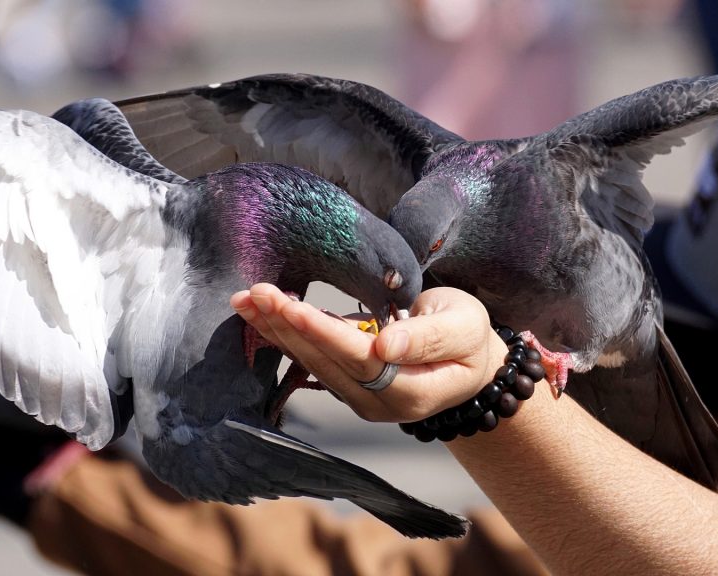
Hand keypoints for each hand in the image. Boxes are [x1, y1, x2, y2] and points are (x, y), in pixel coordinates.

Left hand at [230, 284, 506, 421]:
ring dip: (275, 331)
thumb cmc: (470, 338)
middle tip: (255, 293)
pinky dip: (283, 335)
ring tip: (246, 300)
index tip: (292, 307)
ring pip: (310, 363)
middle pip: (325, 363)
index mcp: (411, 392)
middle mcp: (378, 403)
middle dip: (287, 326)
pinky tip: (259, 314)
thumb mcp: (465, 329)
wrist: (469, 363)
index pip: (358, 360)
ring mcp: (359, 398)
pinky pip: (310, 360)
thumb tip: (385, 345)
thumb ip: (428, 339)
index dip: (324, 334)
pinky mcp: (346, 385)